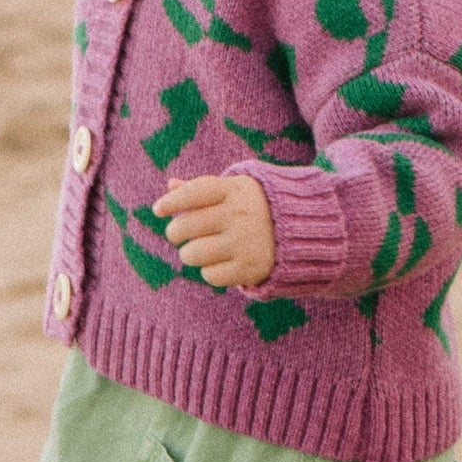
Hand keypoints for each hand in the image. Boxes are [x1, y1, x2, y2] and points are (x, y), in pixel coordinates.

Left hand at [153, 174, 275, 288]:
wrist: (303, 231)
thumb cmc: (255, 207)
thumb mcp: (234, 189)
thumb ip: (203, 188)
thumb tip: (171, 186)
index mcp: (235, 189)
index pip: (194, 192)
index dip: (172, 202)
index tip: (158, 210)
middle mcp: (240, 214)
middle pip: (185, 226)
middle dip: (176, 232)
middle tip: (179, 234)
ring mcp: (245, 242)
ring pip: (191, 254)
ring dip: (190, 254)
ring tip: (201, 249)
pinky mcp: (250, 268)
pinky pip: (209, 275)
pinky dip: (209, 271)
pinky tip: (220, 262)